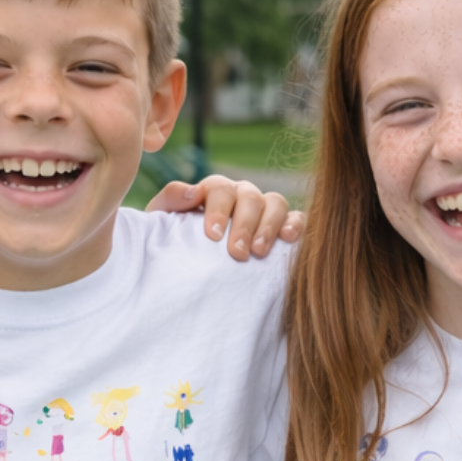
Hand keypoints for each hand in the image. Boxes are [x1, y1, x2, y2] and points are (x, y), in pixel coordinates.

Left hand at [145, 176, 304, 260]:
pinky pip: (296, 218)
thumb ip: (171, 201)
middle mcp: (242, 196)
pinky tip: (288, 239)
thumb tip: (192, 192)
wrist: (194, 272)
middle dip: (243, 224)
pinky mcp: (286, 227)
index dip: (218, 209)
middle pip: (249, 197)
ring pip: (275, 203)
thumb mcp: (165, 223)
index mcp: (215, 192)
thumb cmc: (179, 246)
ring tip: (258, 252)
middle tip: (236, 253)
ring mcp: (266, 210)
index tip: (213, 235)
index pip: (219, 189)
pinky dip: (294, 225)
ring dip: (268, 226)